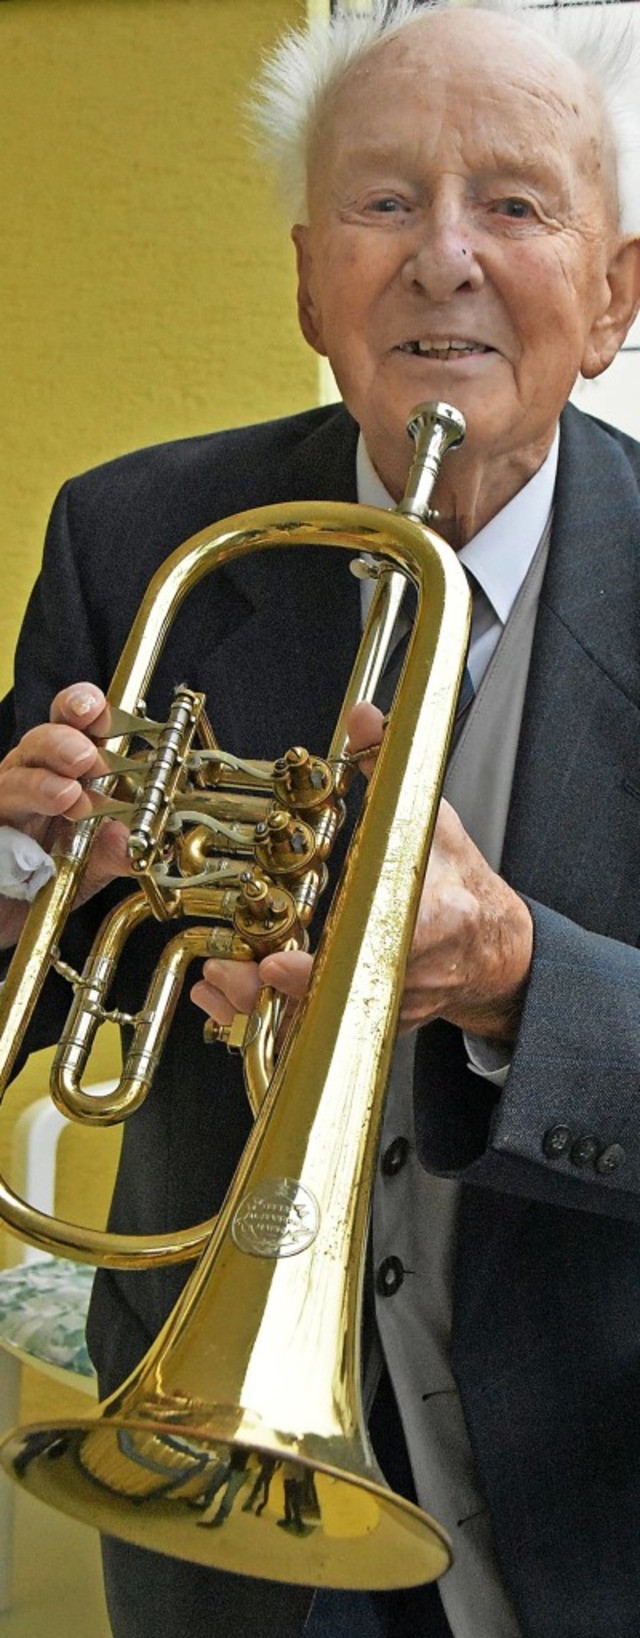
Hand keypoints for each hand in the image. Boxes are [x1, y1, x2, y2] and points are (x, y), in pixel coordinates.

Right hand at [0, 682, 131, 946]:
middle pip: (40, 739)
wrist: (11, 913)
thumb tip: (132, 842)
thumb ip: (115, 852)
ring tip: (68, 795)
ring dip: (41, 784)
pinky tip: (31, 832)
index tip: (98, 711)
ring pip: (13, 777)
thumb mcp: (93, 863)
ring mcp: (4, 799)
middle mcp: (31, 774)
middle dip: (63, 741)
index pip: (74, 722)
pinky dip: (15, 813)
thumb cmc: (53, 874)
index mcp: (67, 767)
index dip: (84, 707)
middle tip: (86, 758)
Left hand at [190, 703, 532, 1047]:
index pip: (378, 950)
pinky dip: (265, 1018)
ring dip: (259, 1009)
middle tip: (229, 974)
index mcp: (433, 921)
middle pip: (334, 997)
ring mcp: (386, 1004)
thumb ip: (388, 768)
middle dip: (273, 993)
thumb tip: (361, 718)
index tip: (277, 963)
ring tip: (217, 984)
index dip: (324, 966)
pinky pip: (311, 1033)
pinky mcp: (369, 1022)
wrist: (491, 949)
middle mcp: (408, 973)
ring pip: (317, 1024)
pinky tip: (223, 1000)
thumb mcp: (431, 817)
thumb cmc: (460, 884)